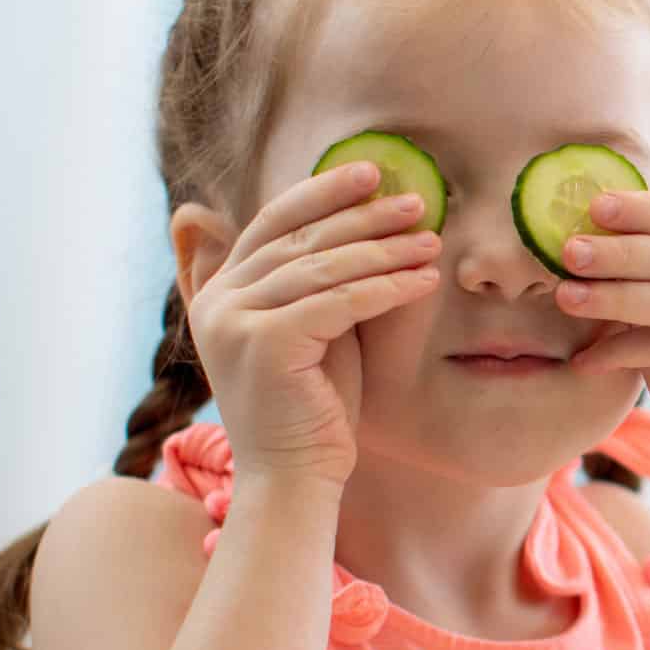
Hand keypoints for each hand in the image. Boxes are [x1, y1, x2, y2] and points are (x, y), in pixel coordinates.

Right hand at [187, 162, 440, 486]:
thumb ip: (319, 281)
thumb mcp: (316, 330)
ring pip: (324, 267)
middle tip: (416, 201)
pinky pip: (341, 302)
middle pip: (301, 239)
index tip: (371, 172)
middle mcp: (218, 300)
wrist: (295, 478)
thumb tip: (356, 224)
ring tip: (431, 239)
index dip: (322, 192)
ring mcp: (235, 320)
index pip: (273, 222)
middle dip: (363, 216)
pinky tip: (426, 280)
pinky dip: (388, 287)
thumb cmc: (314, 409)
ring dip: (385, 249)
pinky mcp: (266, 343)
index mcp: (220, 291)